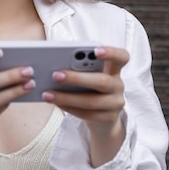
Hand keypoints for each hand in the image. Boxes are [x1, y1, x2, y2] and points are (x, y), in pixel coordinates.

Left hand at [42, 46, 128, 165]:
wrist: (103, 118)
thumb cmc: (90, 89)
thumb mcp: (89, 76)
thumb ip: (79, 68)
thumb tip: (54, 64)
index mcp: (113, 69)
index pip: (121, 57)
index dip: (111, 53)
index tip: (95, 50)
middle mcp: (118, 85)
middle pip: (102, 81)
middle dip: (77, 78)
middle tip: (55, 75)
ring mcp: (115, 103)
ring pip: (91, 101)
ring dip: (66, 97)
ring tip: (48, 94)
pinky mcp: (108, 119)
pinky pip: (87, 114)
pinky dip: (68, 108)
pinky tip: (55, 103)